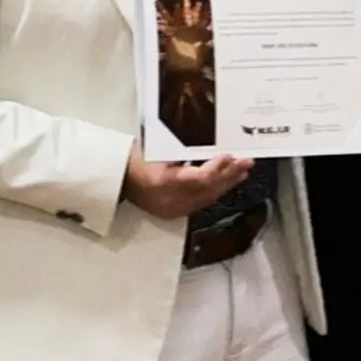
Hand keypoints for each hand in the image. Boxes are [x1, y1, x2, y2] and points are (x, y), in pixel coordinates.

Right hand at [122, 149, 250, 220]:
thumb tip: (213, 147)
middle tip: (247, 162)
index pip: (199, 179)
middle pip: (207, 189)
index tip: (230, 156)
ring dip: (226, 184)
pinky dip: (214, 191)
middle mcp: (168, 200)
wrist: (114, 179)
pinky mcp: (173, 213)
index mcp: (162, 183)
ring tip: (242, 172)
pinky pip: (199, 203)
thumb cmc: (134, 159)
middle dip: (229, 175)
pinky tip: (224, 183)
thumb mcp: (156, 151)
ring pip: (206, 198)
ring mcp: (171, 209)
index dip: (218, 168)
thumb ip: (184, 153)